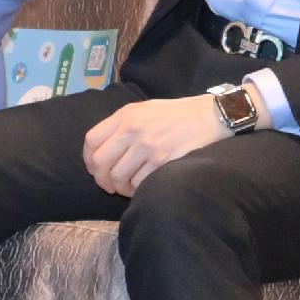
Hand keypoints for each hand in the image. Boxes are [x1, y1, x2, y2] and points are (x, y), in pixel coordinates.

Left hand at [80, 94, 231, 195]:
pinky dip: (137, 190)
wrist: (211, 115)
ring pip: (118, 177)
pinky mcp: (163, 159)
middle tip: (110, 186)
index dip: (89, 160)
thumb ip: (123, 124)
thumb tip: (102, 150)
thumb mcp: (145, 109)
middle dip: (102, 180)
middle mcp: (133, 129)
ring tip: (128, 188)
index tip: (96, 169)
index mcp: (126, 114)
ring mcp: (148, 145)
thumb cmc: (177, 114)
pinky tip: (142, 187)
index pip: (91, 140)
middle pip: (101, 162)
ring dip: (120, 188)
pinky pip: (139, 182)